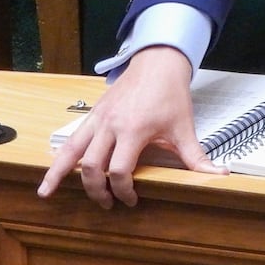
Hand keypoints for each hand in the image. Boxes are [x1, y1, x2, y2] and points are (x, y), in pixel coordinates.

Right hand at [36, 46, 226, 207]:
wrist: (158, 61)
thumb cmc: (170, 93)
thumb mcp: (184, 126)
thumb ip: (197, 156)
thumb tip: (219, 175)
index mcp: (133, 130)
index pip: (120, 171)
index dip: (124, 191)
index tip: (132, 200)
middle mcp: (111, 125)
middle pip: (93, 165)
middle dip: (96, 190)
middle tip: (106, 203)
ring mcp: (99, 118)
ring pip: (72, 150)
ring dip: (60, 173)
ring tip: (45, 193)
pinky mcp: (93, 113)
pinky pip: (72, 138)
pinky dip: (60, 155)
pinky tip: (51, 170)